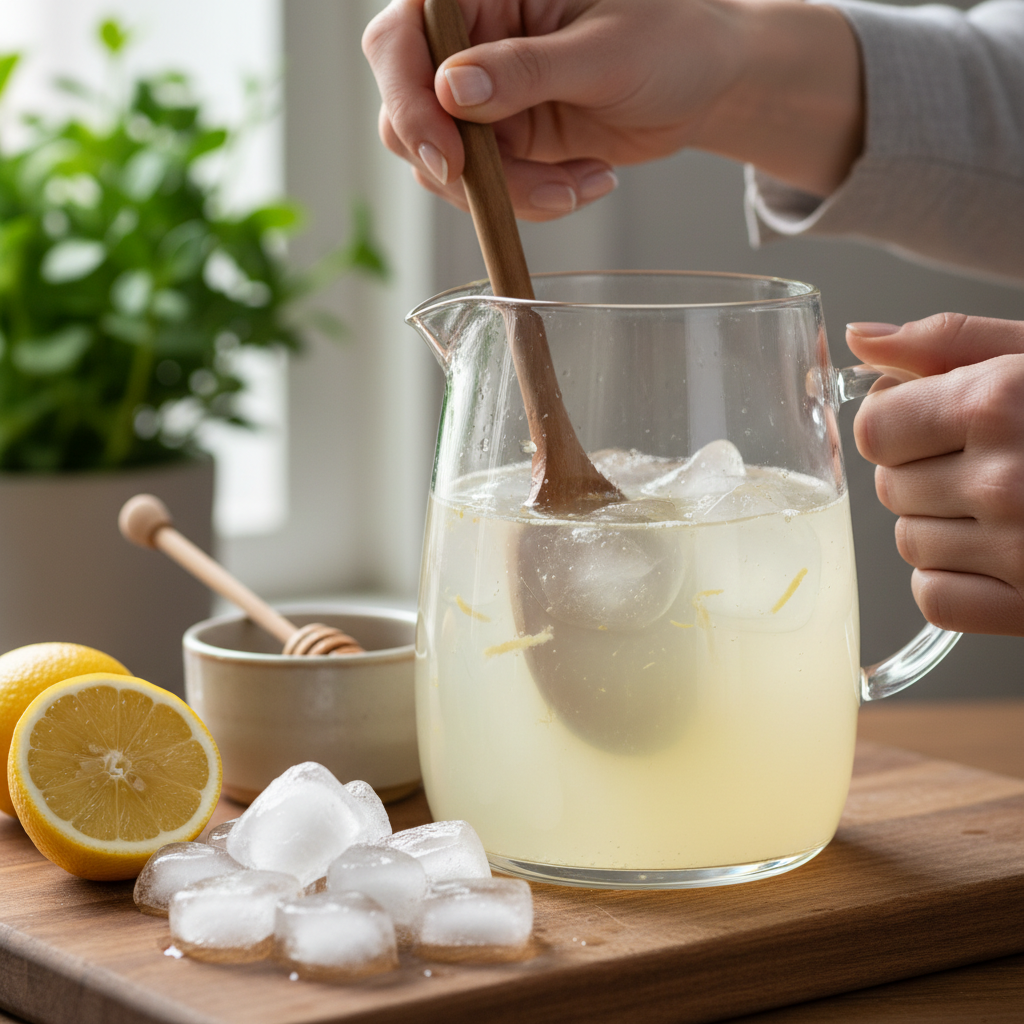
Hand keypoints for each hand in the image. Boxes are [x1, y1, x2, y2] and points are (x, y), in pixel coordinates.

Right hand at [362, 0, 863, 220]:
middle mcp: (473, 41)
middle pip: (408, 106)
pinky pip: (488, 188)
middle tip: (499, 192)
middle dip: (454, 162)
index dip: (407, 96)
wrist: (706, 86)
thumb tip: (451, 89)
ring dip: (505, 191)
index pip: (402, 36)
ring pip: (445, 160)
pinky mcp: (505, 142)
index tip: (448, 153)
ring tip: (573, 188)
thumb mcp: (604, 52)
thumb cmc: (671, 39)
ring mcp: (485, 97)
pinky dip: (529, 201)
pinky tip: (583, 184)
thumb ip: (527, 70)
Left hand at [848, 316, 1023, 634]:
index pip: (873, 429)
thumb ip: (948, 343)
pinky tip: (1000, 552)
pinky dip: (953, 578)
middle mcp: (1004, 479)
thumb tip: (861, 338)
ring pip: (908, 543)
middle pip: (889, 487)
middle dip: (922, 471)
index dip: (895, 424)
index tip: (926, 421)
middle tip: (984, 460)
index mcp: (999, 404)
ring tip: (1004, 504)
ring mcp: (1020, 550)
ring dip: (940, 525)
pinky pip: (934, 596)